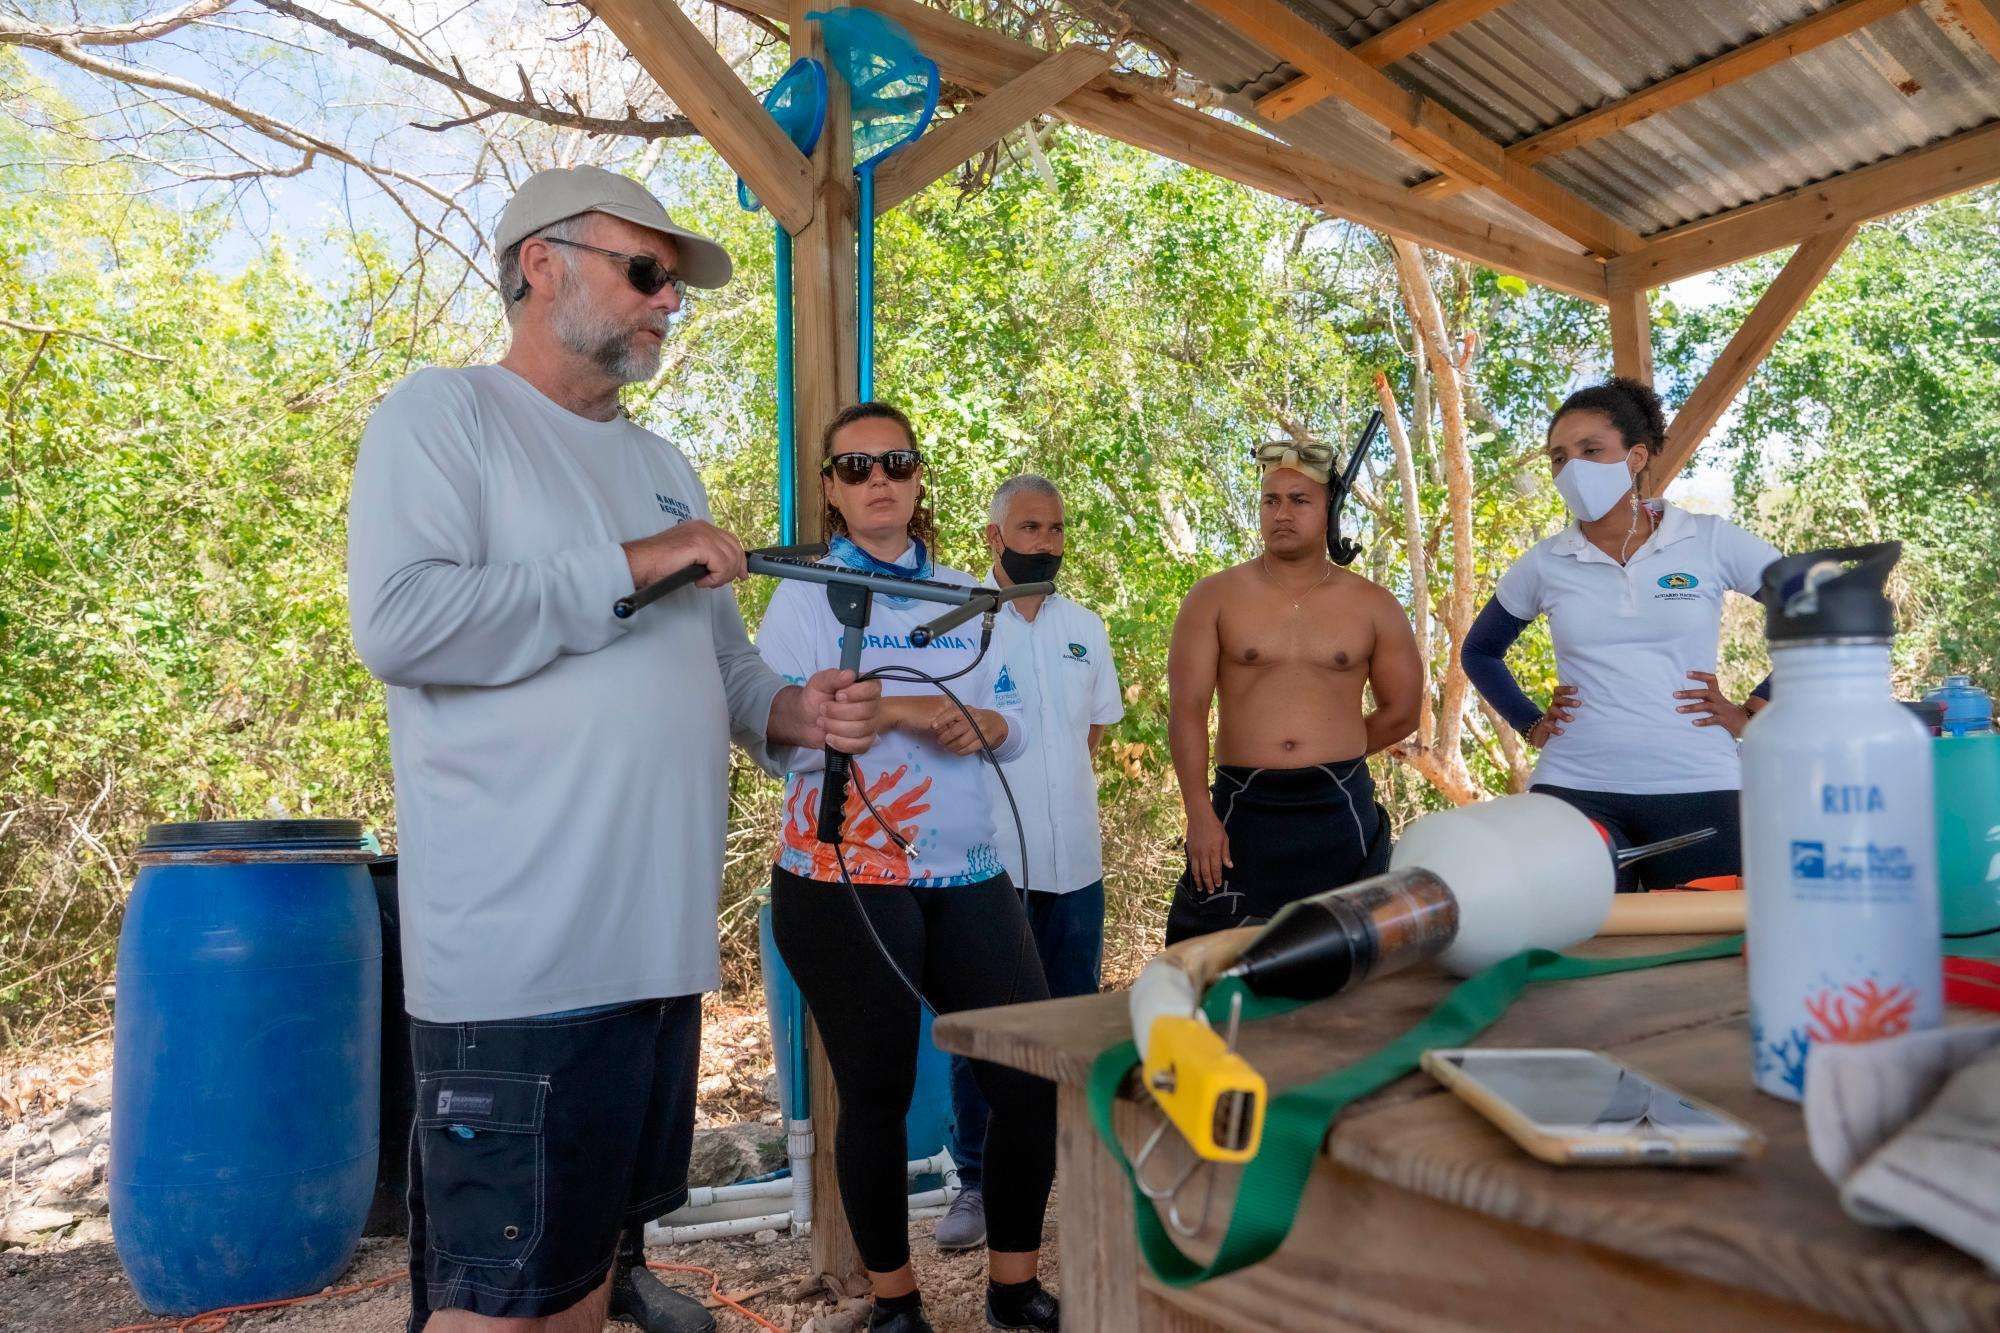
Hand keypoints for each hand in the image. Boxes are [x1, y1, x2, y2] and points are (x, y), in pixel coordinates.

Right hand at [620, 519, 746, 590]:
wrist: (639, 563)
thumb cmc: (658, 563)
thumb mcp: (689, 557)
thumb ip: (708, 557)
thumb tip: (728, 569)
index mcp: (701, 528)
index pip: (731, 541)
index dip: (739, 559)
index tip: (741, 574)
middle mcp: (703, 527)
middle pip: (735, 549)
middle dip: (733, 570)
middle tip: (717, 582)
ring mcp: (701, 534)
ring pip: (730, 559)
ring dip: (721, 577)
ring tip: (705, 582)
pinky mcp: (699, 545)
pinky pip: (721, 565)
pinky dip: (714, 578)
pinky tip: (700, 581)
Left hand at [802, 669, 882, 754]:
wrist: (806, 719)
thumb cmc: (816, 697)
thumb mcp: (820, 682)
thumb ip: (833, 676)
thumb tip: (850, 674)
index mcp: (866, 687)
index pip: (873, 689)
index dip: (856, 693)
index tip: (838, 695)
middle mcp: (872, 706)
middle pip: (866, 711)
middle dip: (838, 712)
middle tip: (823, 709)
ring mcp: (870, 726)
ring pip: (861, 729)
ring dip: (835, 726)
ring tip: (822, 722)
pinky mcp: (864, 743)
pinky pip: (859, 746)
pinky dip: (840, 742)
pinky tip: (829, 737)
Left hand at [930, 706, 1000, 756]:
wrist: (996, 723)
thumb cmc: (976, 718)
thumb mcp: (967, 712)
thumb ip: (954, 716)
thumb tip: (936, 725)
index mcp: (968, 710)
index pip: (953, 713)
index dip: (942, 720)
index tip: (933, 726)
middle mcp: (974, 719)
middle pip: (956, 730)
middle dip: (945, 738)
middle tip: (939, 741)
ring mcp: (980, 730)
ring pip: (961, 742)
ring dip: (951, 747)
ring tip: (946, 747)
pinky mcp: (984, 740)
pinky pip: (969, 749)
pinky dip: (959, 752)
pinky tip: (955, 751)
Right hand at [1184, 806, 1231, 895]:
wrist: (1199, 817)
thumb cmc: (1214, 826)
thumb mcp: (1224, 838)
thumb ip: (1226, 853)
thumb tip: (1229, 866)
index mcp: (1214, 851)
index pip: (1216, 869)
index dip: (1217, 878)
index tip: (1218, 885)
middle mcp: (1204, 854)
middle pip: (1205, 873)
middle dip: (1208, 883)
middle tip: (1211, 891)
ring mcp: (1195, 853)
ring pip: (1196, 871)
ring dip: (1199, 881)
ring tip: (1200, 888)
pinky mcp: (1189, 850)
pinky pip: (1191, 864)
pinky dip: (1193, 871)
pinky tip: (1195, 876)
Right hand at [1527, 684, 1577, 747]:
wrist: (1541, 733)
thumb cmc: (1559, 722)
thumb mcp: (1565, 712)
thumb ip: (1575, 709)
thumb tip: (1594, 705)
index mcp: (1557, 702)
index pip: (1558, 691)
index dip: (1566, 689)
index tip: (1576, 689)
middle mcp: (1552, 707)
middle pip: (1557, 699)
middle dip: (1567, 701)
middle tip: (1578, 704)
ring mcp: (1547, 717)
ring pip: (1552, 711)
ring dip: (1562, 714)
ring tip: (1571, 719)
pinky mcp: (1544, 727)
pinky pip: (1547, 726)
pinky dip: (1554, 729)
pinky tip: (1562, 732)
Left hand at [1675, 671, 1750, 737]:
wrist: (1748, 723)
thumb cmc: (1729, 713)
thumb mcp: (1719, 704)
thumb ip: (1707, 700)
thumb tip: (1687, 696)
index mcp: (1718, 695)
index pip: (1711, 680)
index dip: (1700, 675)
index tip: (1687, 673)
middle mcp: (1719, 700)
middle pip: (1704, 693)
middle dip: (1689, 693)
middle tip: (1675, 694)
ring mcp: (1723, 710)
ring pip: (1706, 706)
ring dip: (1691, 707)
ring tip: (1678, 709)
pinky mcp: (1725, 720)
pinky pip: (1713, 720)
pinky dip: (1703, 721)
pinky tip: (1694, 723)